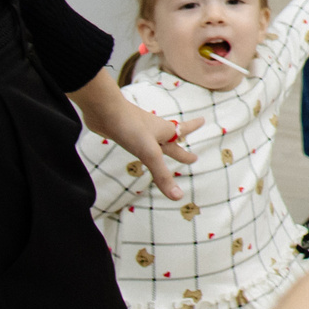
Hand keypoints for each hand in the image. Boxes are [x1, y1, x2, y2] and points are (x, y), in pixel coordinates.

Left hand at [70, 69, 196, 200]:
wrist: (106, 111)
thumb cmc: (132, 128)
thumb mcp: (150, 154)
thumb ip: (162, 175)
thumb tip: (178, 197)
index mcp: (165, 131)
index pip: (184, 129)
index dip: (194, 127)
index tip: (203, 120)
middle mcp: (155, 129)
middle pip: (172, 135)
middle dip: (182, 140)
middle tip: (188, 144)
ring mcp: (140, 129)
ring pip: (155, 136)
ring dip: (162, 141)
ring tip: (163, 145)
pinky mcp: (125, 131)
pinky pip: (139, 138)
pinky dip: (143, 143)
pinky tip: (136, 145)